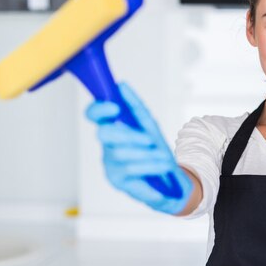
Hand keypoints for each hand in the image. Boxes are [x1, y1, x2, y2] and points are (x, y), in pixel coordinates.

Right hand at [85, 83, 192, 213]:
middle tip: (150, 140)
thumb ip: (135, 107)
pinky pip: (130, 171)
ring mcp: (109, 163)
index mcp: (112, 128)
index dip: (99, 109)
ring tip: (165, 159)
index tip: (115, 108)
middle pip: (104, 134)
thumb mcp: (149, 126)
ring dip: (147, 155)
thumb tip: (121, 85)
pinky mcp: (116, 180)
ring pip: (121, 154)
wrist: (171, 180)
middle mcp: (107, 145)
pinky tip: (162, 172)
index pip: (93, 114)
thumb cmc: (155, 150)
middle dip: (128, 135)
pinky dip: (149, 168)